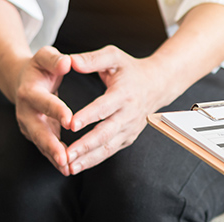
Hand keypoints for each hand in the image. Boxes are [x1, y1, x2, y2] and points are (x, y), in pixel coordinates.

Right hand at [14, 46, 72, 175]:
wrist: (24, 80)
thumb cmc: (41, 67)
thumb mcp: (45, 56)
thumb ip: (55, 59)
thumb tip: (67, 62)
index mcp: (30, 91)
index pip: (44, 102)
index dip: (56, 110)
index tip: (70, 120)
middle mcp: (26, 111)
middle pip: (37, 130)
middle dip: (50, 144)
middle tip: (64, 157)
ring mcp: (28, 125)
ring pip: (41, 143)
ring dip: (53, 156)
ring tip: (68, 168)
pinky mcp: (35, 134)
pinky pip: (45, 148)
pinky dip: (55, 159)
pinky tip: (68, 168)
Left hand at [65, 45, 167, 174]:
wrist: (157, 84)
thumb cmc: (130, 70)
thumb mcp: (114, 57)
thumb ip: (91, 59)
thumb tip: (70, 61)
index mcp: (124, 93)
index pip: (104, 107)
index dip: (88, 116)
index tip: (71, 124)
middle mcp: (128, 114)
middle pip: (106, 133)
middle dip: (85, 146)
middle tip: (66, 155)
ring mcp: (129, 128)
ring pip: (108, 147)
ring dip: (88, 159)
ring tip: (69, 167)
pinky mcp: (128, 137)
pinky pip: (110, 151)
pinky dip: (94, 160)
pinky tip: (77, 166)